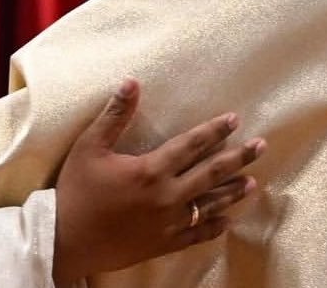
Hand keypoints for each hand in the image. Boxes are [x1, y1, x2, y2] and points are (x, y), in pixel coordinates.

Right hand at [52, 79, 263, 285]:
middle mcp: (167, 197)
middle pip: (211, 174)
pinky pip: (197, 235)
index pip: (191, 145)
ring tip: (252, 182)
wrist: (66, 240)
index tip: (234, 119)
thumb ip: (115, 115)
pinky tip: (227, 221)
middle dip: (238, 159)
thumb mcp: (90, 146)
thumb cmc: (76, 190)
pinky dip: (214, 226)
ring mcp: (168, 224)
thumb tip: (132, 82)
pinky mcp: (163, 244)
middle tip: (260, 147)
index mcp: (151, 170)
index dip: (214, 131)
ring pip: (210, 205)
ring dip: (232, 192)